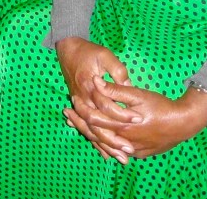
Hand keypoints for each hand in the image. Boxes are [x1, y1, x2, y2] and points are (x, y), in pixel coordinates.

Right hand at [56, 37, 134, 161]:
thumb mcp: (105, 55)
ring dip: (105, 145)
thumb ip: (117, 71)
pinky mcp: (79, 106)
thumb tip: (129, 87)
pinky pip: (85, 128)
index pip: (107, 105)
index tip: (139, 119)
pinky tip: (105, 153)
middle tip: (130, 148)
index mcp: (90, 86)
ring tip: (121, 157)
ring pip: (91, 130)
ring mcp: (80, 104)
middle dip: (113, 138)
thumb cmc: (88, 51)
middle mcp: (83, 98)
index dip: (123, 113)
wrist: (67, 49)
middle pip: (97, 124)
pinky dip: (95, 141)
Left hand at [66, 77, 206, 161]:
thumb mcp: (137, 94)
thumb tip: (95, 81)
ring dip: (90, 134)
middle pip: (96, 134)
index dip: (81, 110)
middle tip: (67, 116)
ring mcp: (132, 148)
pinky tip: (98, 138)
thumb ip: (115, 89)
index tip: (71, 100)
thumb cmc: (160, 106)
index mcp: (122, 124)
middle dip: (80, 124)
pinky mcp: (139, 152)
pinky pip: (117, 150)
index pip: (94, 119)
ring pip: (105, 144)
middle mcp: (124, 140)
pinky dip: (105, 143)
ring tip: (76, 124)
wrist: (184, 123)